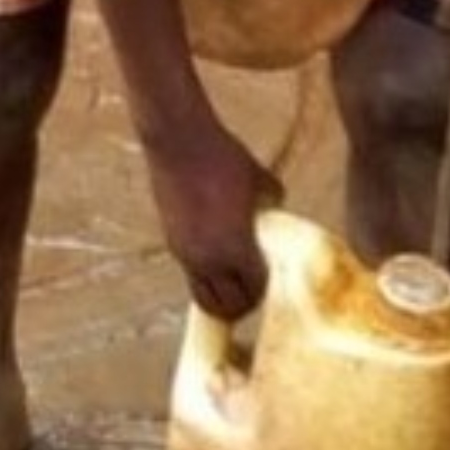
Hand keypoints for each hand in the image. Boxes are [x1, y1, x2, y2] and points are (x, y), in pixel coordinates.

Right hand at [148, 121, 280, 320]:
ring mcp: (186, 252)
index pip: (252, 289)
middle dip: (243, 306)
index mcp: (235, 246)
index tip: (272, 289)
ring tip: (233, 292)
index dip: (264, 294)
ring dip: (220, 299)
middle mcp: (207, 257)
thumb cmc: (225, 158)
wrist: (180, 143)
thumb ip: (273, 199)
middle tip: (255, 298)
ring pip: (202, 295)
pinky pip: (190, 274)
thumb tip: (277, 207)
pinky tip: (216, 268)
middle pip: (226, 305)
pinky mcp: (172, 241)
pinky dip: (205, 279)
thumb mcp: (260, 179)